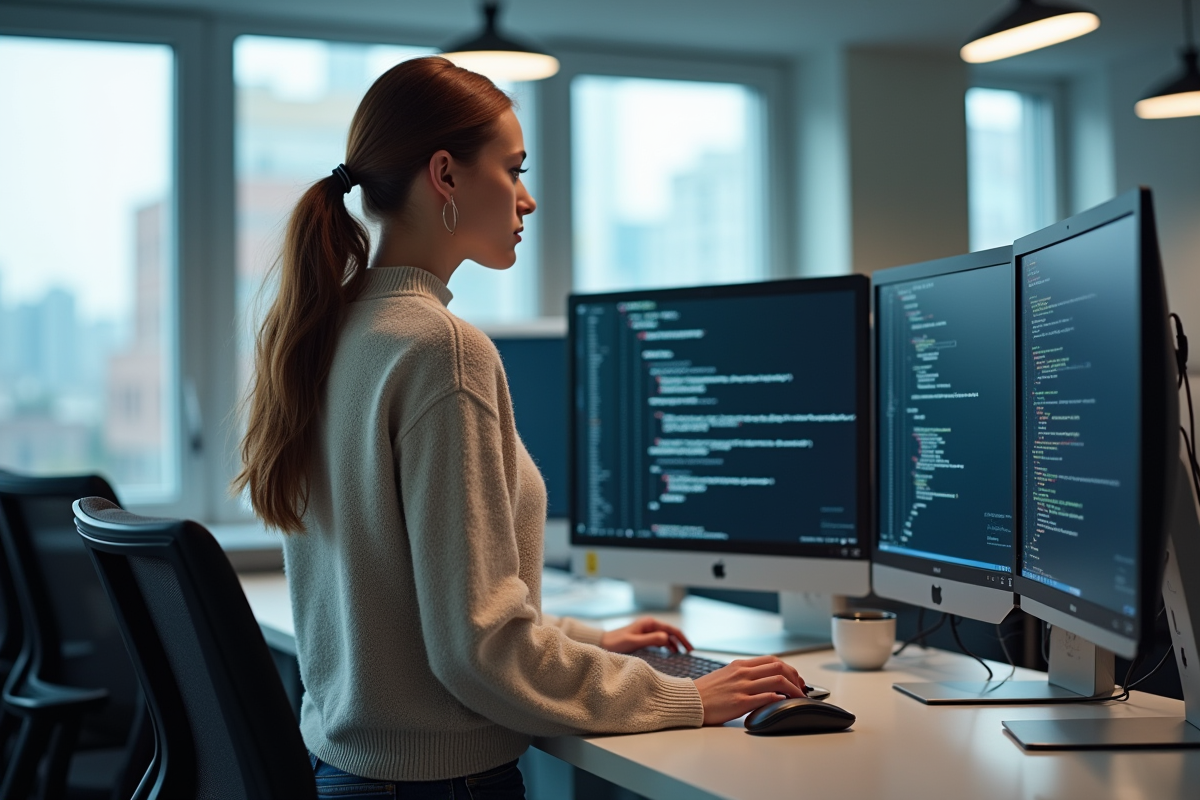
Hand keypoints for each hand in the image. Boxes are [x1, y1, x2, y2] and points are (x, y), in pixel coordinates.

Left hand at [600, 617, 692, 653]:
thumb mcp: (634, 642)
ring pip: (665, 636)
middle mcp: (650, 625)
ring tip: (681, 655)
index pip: (671, 630)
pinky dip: (666, 645)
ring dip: (674, 644)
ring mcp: (647, 630)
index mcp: (650, 623)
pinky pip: (659, 640)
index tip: (690, 649)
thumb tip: (667, 638)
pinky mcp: (643, 636)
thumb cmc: (616, 642)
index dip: (683, 639)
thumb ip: (651, 640)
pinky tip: (669, 652)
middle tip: (690, 653)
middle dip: (681, 641)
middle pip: (670, 632)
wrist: (603, 643)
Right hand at [692, 656, 807, 724]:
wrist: (690, 700)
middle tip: (801, 688)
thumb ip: (744, 674)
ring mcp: (742, 687)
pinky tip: (785, 703)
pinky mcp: (740, 702)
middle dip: (795, 677)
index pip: (772, 660)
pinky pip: (766, 698)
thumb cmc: (707, 691)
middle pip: (778, 667)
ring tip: (799, 698)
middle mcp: (743, 673)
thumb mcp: (726, 675)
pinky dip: (780, 699)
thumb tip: (763, 679)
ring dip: (793, 690)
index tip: (795, 679)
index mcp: (740, 665)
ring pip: (777, 681)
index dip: (789, 669)